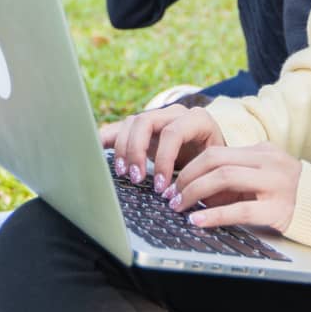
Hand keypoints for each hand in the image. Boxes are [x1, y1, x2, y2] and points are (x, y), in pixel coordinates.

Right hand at [99, 105, 225, 194]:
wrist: (213, 153)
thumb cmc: (214, 165)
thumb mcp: (213, 169)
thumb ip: (200, 176)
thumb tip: (182, 198)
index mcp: (197, 120)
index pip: (173, 133)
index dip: (164, 160)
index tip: (161, 188)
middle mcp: (175, 113)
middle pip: (145, 122)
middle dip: (136, 152)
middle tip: (137, 179)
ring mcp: (157, 117)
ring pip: (131, 123)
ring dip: (123, 149)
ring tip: (123, 173)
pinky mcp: (142, 127)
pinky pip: (120, 128)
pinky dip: (107, 138)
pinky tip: (96, 149)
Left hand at [167, 143, 301, 232]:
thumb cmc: (286, 196)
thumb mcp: (262, 177)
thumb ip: (235, 176)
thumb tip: (192, 188)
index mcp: (264, 151)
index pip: (217, 152)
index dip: (190, 167)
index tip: (173, 183)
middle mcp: (270, 162)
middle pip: (217, 161)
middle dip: (187, 178)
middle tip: (171, 196)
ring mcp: (276, 184)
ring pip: (225, 178)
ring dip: (194, 193)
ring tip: (179, 207)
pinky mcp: (279, 209)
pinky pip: (240, 210)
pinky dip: (214, 215)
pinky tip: (198, 221)